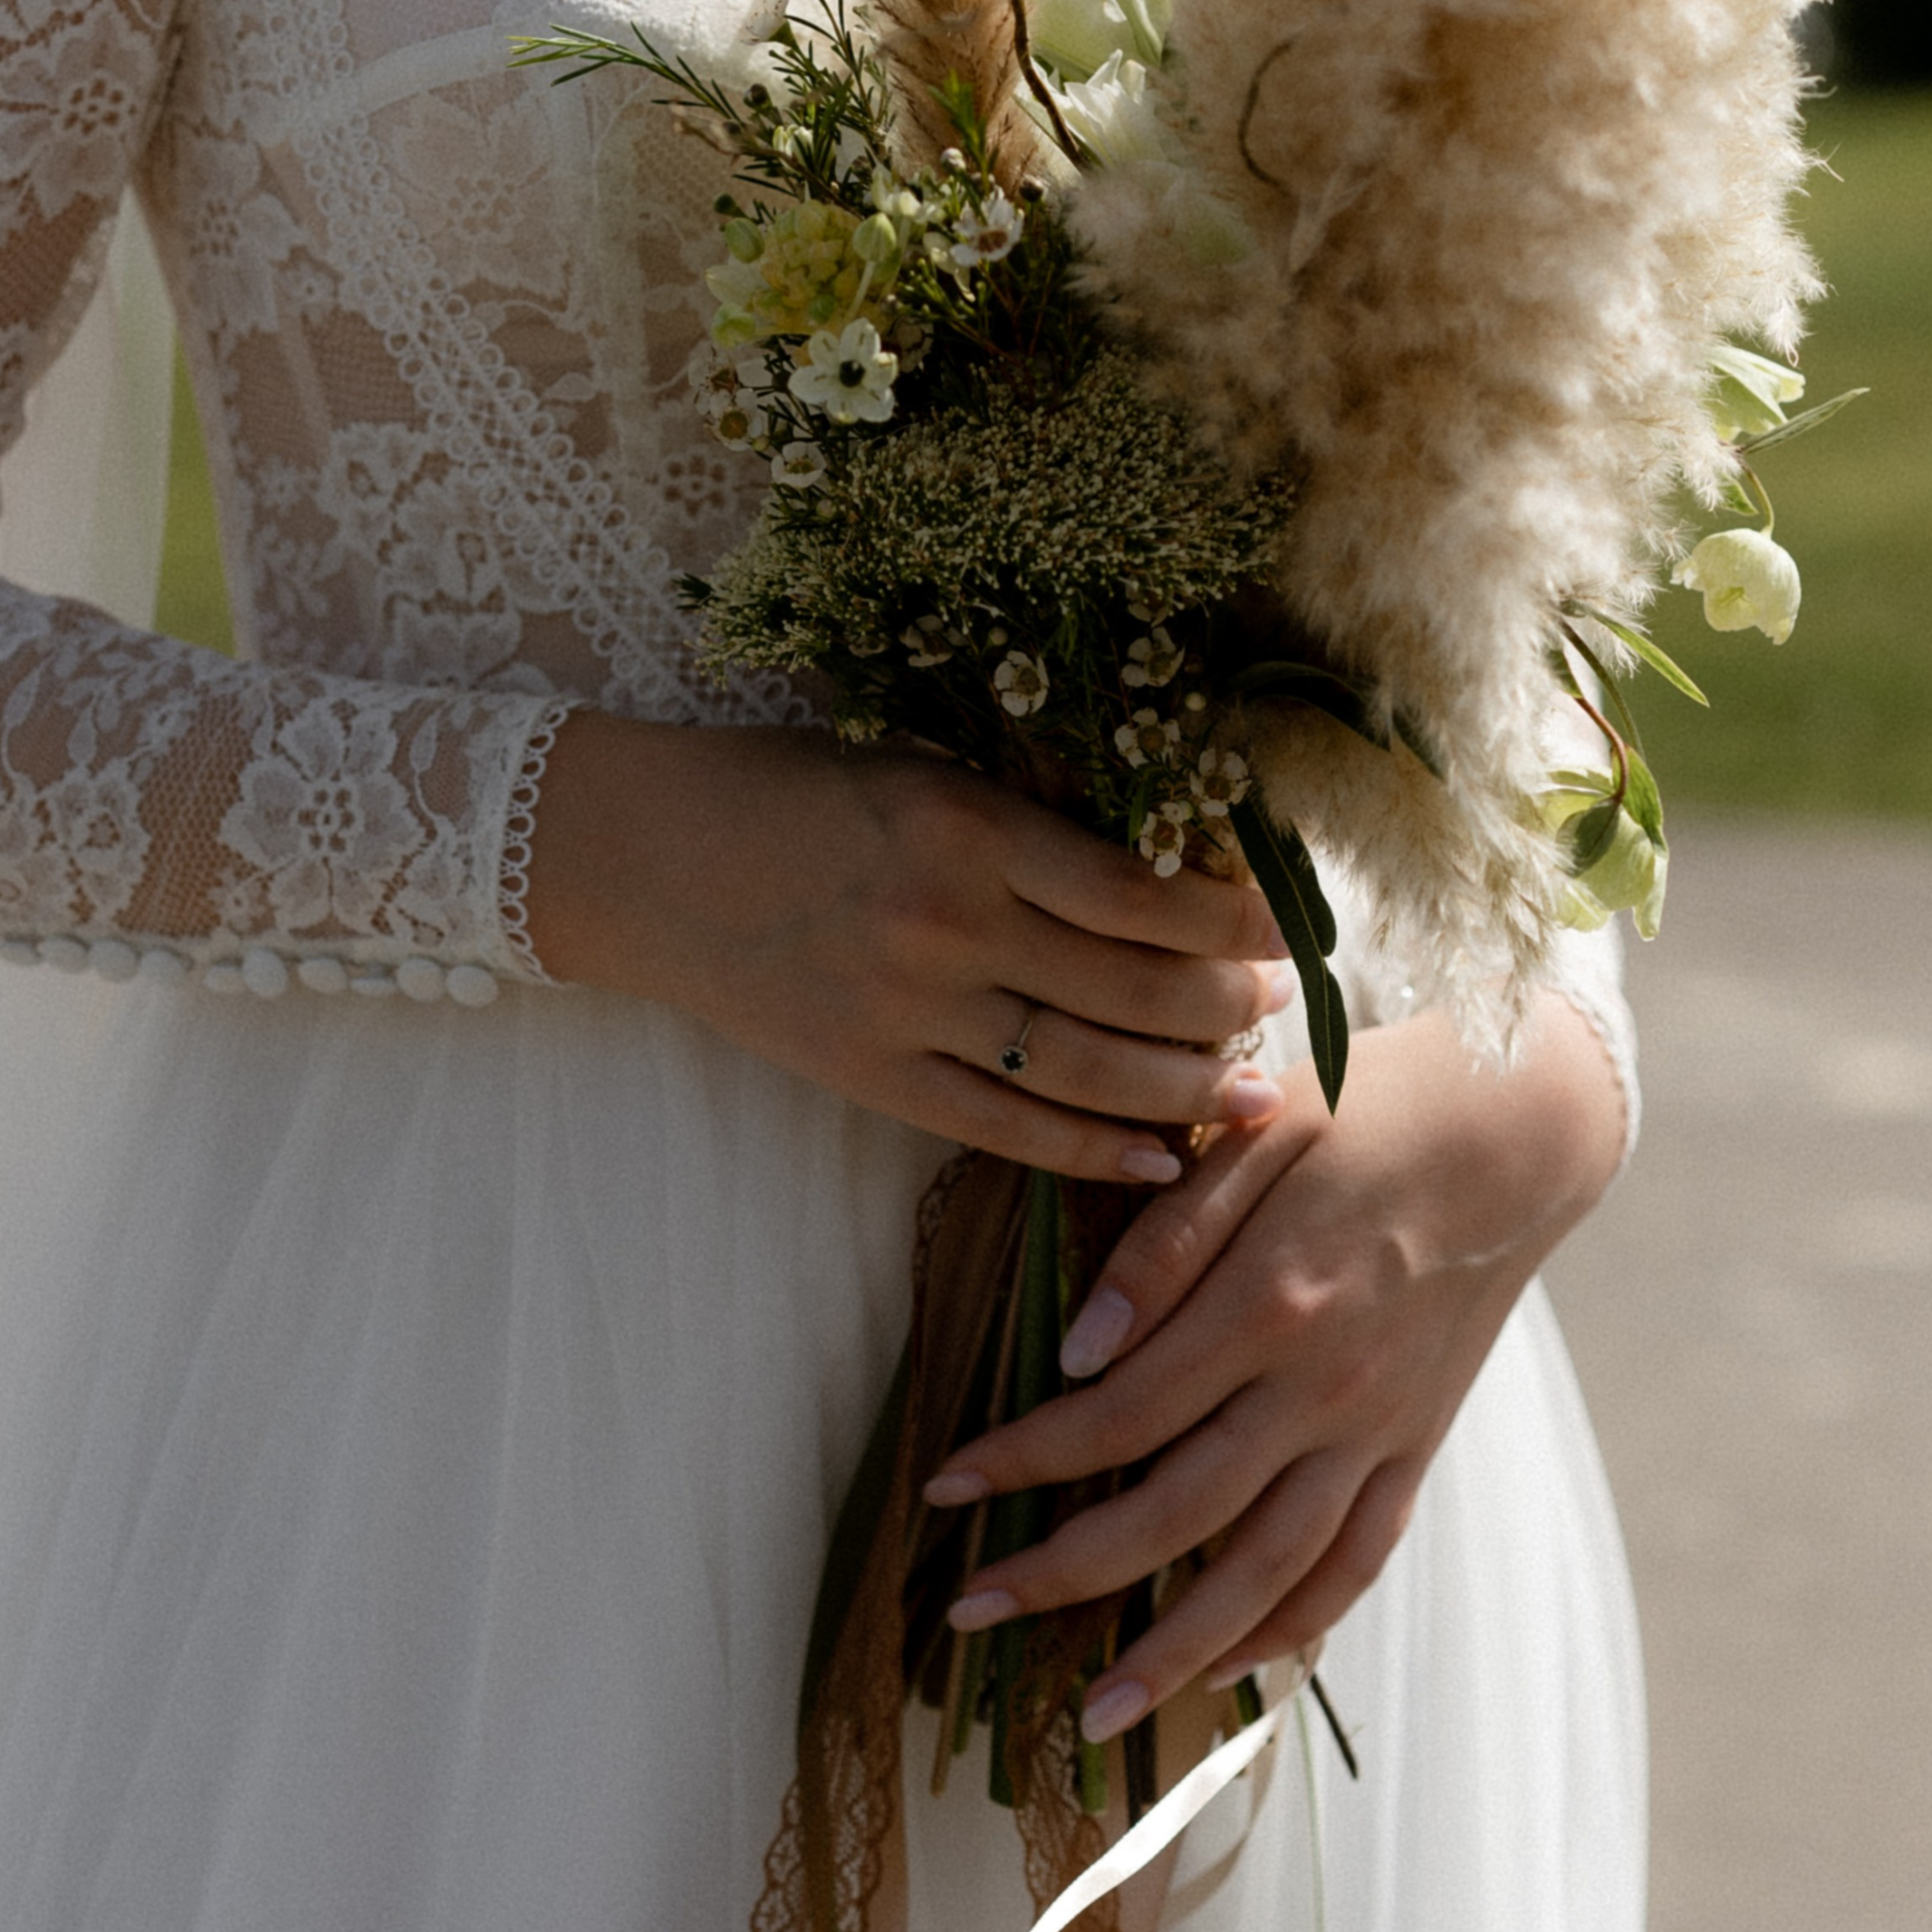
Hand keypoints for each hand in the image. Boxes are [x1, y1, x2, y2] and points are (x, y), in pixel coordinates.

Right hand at [523, 711, 1297, 1183]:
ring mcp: (909, 1010)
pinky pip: (1007, 1128)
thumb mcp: (923, 772)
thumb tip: (1164, 872)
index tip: (1283, 930)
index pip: (1143, 895)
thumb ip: (1029, 824)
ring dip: (1186, 1087)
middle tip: (1282, 1007)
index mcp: (969, 828)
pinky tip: (1158, 1159)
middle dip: (1230, 1007)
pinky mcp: (873, 1076)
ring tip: (1250, 1089)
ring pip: (1087, 1071)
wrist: (648, 858)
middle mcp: (949, 924)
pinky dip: (1092, 1150)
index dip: (1233, 924)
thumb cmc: (793, 791)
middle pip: (1135, 991)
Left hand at [924, 996, 1626, 1730]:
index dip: (1023, 1456)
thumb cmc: (1368, 1108)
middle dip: (1064, 1573)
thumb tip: (1080, 1351)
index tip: (942, 1484)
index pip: (1117, 1413)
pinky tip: (1231, 1668)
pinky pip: (1354, 1564)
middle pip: (1176, 1513)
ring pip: (1267, 1571)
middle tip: (970, 1612)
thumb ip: (1165, 1241)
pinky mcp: (1415, 1450)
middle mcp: (1322, 1388)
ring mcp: (1376, 1432)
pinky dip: (1292, 1627)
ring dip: (1176, 1650)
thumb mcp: (1256, 1132)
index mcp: (1269, 1301)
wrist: (1518, 1131)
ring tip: (1094, 1712)